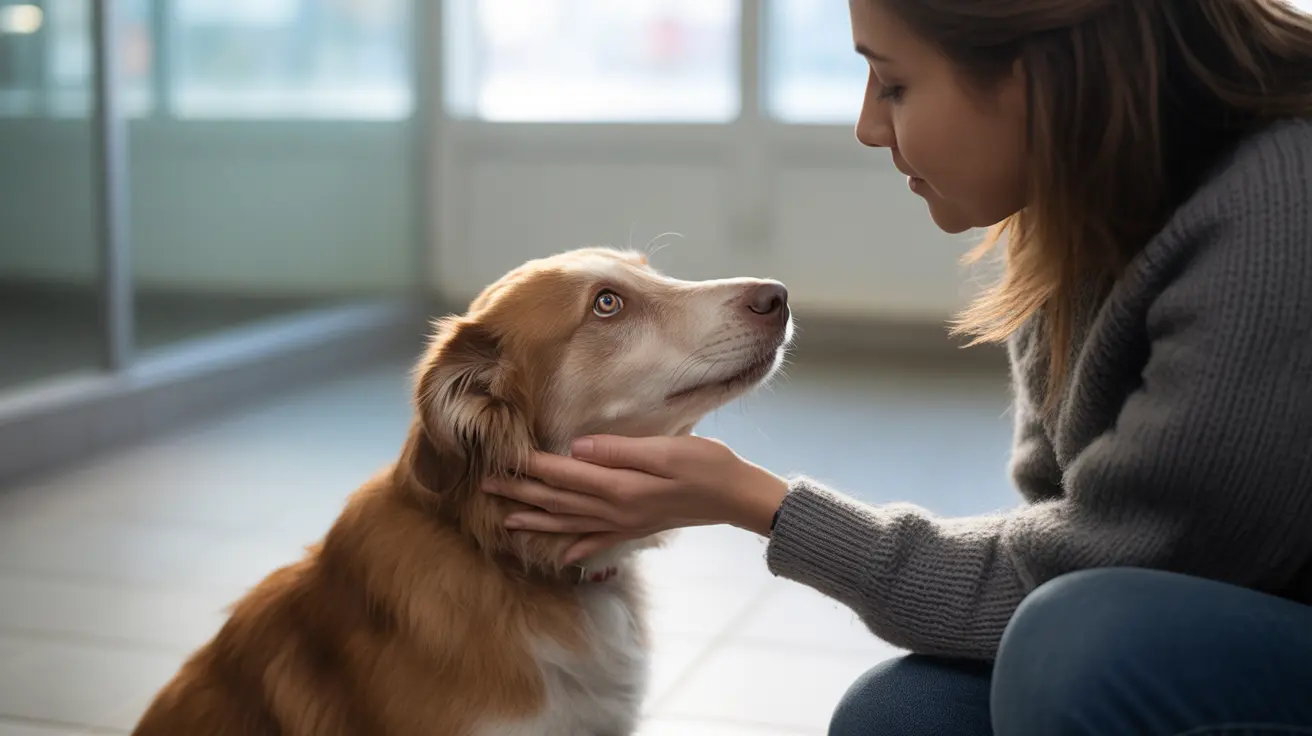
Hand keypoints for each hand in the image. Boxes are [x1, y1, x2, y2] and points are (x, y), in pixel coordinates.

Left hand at [482, 434, 788, 563]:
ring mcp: (625, 523)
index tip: (500, 458)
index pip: (563, 474)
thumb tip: (576, 448)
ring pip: (570, 524)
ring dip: (538, 520)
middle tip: (486, 486)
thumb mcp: (666, 449)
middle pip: (558, 500)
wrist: (737, 497)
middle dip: (521, 493)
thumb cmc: (707, 465)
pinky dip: (578, 548)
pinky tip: (564, 555)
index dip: (530, 466)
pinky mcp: (637, 529)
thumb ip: (619, 450)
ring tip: (507, 520)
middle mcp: (615, 510)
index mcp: (618, 486)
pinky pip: (598, 542)